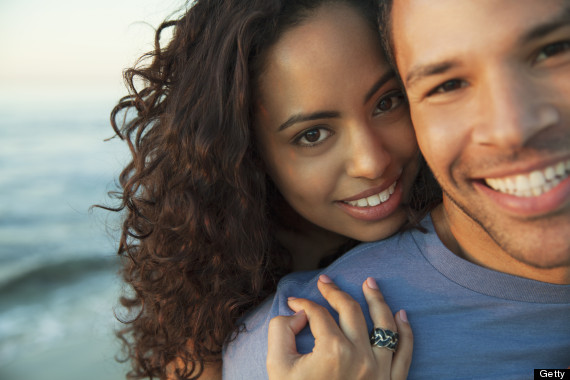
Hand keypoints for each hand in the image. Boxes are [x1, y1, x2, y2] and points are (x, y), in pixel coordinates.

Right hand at [267, 275, 411, 379]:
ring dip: (377, 299)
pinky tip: (401, 313)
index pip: (318, 313)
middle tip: (325, 281)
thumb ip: (280, 331)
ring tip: (370, 282)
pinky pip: (405, 352)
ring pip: (384, 324)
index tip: (294, 302)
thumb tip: (298, 314)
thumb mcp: (278, 366)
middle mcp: (360, 356)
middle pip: (351, 310)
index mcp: (332, 351)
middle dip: (335, 291)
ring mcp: (380, 370)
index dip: (303, 303)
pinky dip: (406, 331)